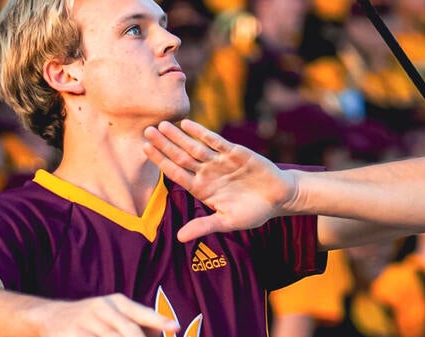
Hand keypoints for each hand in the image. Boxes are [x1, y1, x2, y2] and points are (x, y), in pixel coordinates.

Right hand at [35, 293, 178, 336]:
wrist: (52, 317)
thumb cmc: (93, 317)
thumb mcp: (115, 312)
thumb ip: (139, 322)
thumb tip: (163, 331)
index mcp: (117, 302)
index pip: (141, 313)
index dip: (159, 321)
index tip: (175, 327)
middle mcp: (102, 309)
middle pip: (129, 332)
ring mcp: (86, 322)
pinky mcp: (72, 335)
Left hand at [143, 119, 296, 241]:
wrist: (279, 198)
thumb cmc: (253, 212)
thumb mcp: (228, 221)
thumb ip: (204, 226)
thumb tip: (180, 238)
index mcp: (201, 189)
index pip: (176, 173)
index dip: (160, 161)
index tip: (145, 149)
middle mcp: (207, 173)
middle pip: (180, 157)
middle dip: (164, 144)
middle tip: (146, 131)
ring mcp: (219, 161)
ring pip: (194, 147)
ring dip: (178, 136)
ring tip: (162, 125)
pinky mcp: (234, 152)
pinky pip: (215, 141)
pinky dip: (201, 132)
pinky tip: (187, 124)